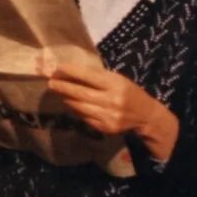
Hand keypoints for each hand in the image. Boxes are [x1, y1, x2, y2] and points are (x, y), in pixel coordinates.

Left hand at [47, 62, 179, 159]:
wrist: (146, 116)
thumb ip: (96, 76)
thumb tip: (69, 71)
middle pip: (79, 93)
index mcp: (116, 84)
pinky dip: (75, 109)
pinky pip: (83, 117)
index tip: (57, 69)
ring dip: (66, 98)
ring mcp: (108, 116)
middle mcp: (112, 100)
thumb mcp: (117, 79)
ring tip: (58, 91)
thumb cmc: (128, 92)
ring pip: (79, 106)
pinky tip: (71, 103)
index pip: (88, 76)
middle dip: (62, 86)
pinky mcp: (105, 128)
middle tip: (50, 82)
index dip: (70, 72)